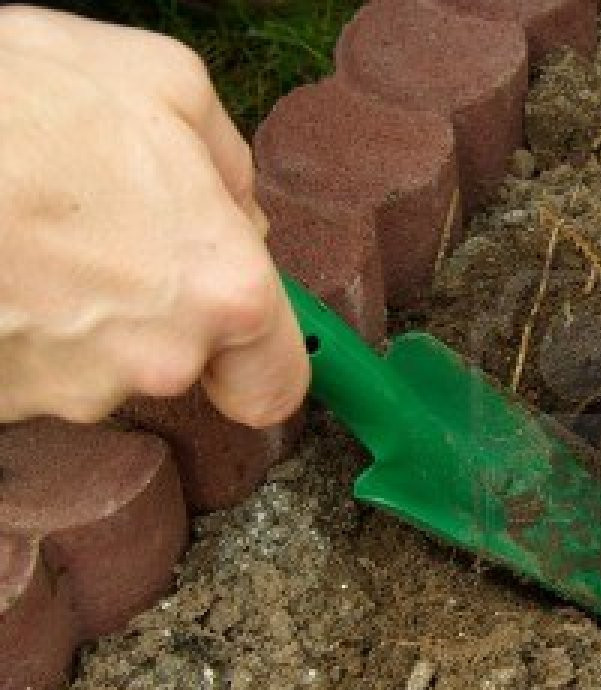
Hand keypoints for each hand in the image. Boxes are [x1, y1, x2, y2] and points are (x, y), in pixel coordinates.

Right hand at [0, 6, 306, 425]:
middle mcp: (159, 358)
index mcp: (223, 291)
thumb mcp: (160, 84)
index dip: (258, 361)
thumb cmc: (17, 109)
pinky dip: (25, 320)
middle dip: (157, 304)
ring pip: (104, 362)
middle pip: (183, 358)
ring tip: (34, 230)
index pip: (276, 386)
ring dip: (83, 308)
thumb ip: (228, 160)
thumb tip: (239, 210)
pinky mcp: (6, 399)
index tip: (241, 340)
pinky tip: (5, 262)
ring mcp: (73, 389)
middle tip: (103, 231)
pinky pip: (37, 365)